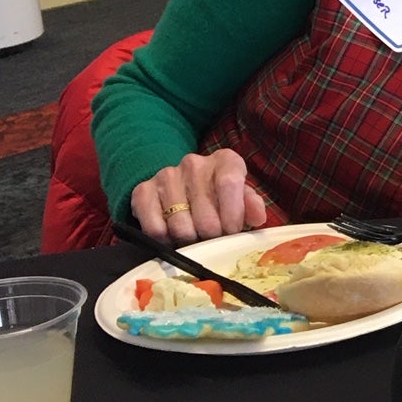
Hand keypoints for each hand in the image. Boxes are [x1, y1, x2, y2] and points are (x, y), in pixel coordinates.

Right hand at [131, 149, 268, 243]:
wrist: (180, 188)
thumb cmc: (220, 197)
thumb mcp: (241, 197)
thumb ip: (251, 205)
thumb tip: (258, 218)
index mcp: (225, 161)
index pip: (229, 184)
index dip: (232, 215)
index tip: (232, 232)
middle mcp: (194, 163)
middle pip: (206, 216)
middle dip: (212, 236)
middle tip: (212, 238)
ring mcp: (166, 175)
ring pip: (180, 226)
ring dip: (189, 241)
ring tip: (194, 237)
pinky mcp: (143, 191)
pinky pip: (155, 229)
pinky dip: (165, 241)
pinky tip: (173, 237)